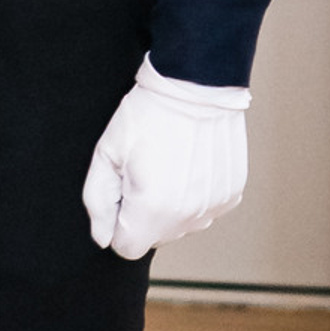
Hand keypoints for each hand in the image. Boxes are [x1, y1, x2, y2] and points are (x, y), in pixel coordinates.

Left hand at [81, 60, 249, 259]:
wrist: (196, 83)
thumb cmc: (148, 113)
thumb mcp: (108, 150)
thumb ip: (98, 200)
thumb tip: (102, 236)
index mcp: (152, 210)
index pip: (126, 247)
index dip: (118, 220)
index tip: (123, 188)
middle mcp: (187, 217)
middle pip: (155, 236)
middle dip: (144, 212)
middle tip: (146, 168)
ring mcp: (213, 207)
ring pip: (182, 224)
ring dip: (172, 204)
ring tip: (170, 161)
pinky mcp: (232, 194)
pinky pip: (205, 209)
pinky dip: (196, 193)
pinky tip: (191, 161)